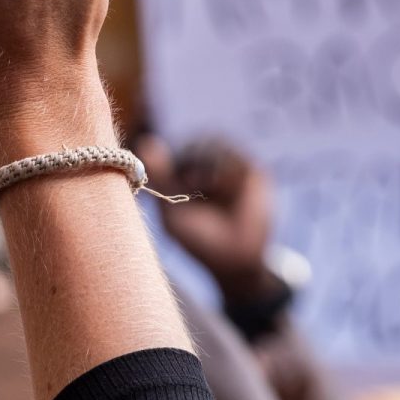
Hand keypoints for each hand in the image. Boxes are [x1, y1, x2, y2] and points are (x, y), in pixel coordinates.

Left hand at [136, 136, 277, 302]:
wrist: (235, 258)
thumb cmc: (199, 240)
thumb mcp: (174, 211)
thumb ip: (162, 178)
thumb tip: (147, 141)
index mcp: (187, 178)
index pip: (177, 153)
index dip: (171, 157)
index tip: (170, 175)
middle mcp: (209, 170)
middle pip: (196, 143)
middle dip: (190, 155)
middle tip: (189, 180)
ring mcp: (231, 171)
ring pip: (215, 143)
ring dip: (206, 158)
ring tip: (205, 183)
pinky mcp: (252, 174)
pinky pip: (237, 156)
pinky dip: (225, 167)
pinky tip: (220, 183)